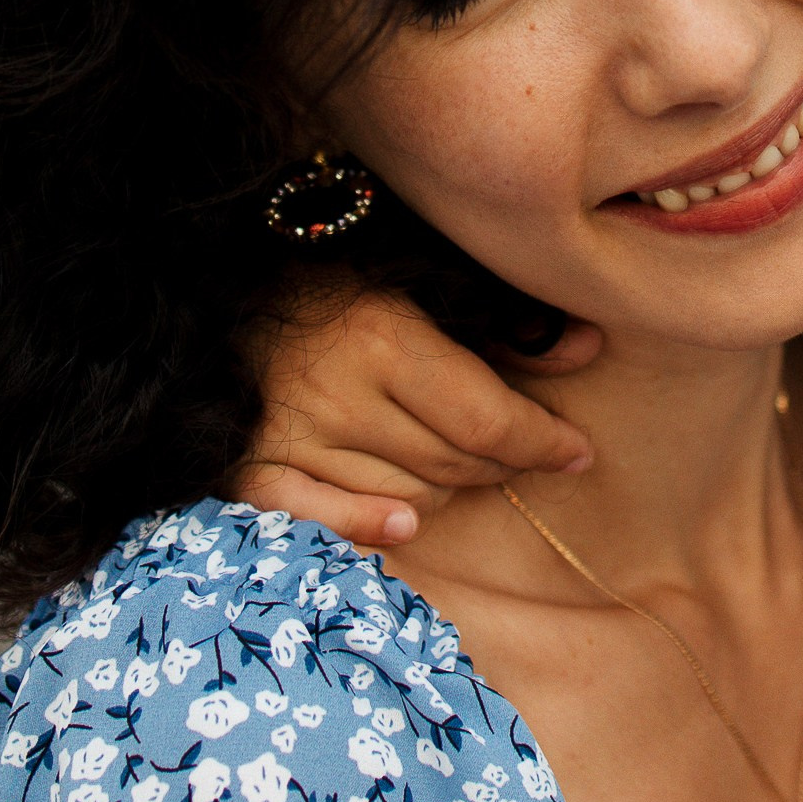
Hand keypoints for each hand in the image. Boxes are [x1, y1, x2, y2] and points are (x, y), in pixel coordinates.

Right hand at [234, 279, 598, 546]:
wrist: (215, 280)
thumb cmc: (333, 275)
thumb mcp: (422, 277)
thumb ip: (504, 319)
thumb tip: (587, 346)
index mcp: (385, 339)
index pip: (487, 419)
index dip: (542, 442)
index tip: (578, 452)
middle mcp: (338, 396)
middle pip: (452, 461)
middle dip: (501, 461)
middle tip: (521, 450)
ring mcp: (291, 439)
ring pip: (406, 495)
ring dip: (445, 487)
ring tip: (458, 461)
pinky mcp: (250, 469)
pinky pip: (320, 519)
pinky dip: (364, 525)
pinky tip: (404, 526)